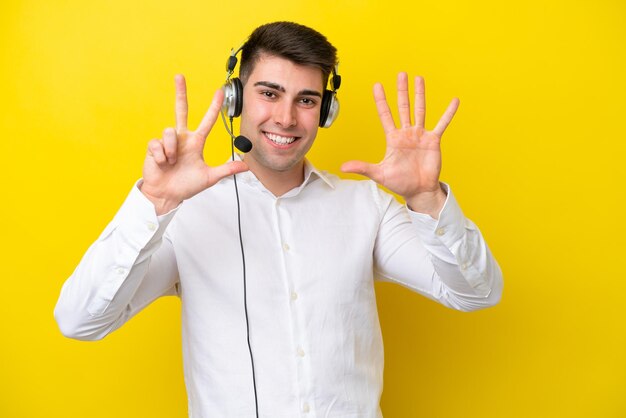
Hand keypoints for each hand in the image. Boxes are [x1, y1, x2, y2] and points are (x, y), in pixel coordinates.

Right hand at [140, 75, 247, 214]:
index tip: (219, 92)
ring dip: (172, 150)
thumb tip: (246, 166)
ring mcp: (168, 142)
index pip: (207, 121)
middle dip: (180, 93)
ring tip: (172, 162)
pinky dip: (161, 156)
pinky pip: (158, 144)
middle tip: (180, 76)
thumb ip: (227, 170)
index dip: (213, 107)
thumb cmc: (186, 185)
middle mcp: (182, 138)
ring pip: (170, 132)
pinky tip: (162, 164)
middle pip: (181, 110)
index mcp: (196, 142)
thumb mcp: (209, 177)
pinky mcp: (154, 147)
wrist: (166, 195)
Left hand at [341, 73, 458, 216]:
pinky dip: (448, 113)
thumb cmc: (399, 183)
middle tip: (401, 74)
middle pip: (403, 107)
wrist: (418, 190)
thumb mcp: (379, 174)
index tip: (377, 85)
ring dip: (420, 94)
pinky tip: (454, 101)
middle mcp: (406, 133)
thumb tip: (343, 168)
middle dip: (402, 91)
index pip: (385, 115)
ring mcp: (420, 135)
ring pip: (420, 110)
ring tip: (419, 79)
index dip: (381, 101)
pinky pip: (442, 123)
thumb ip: (362, 167)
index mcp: (393, 138)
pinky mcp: (433, 140)